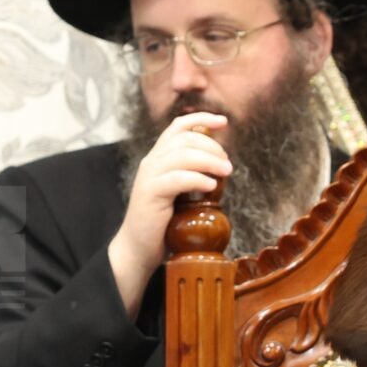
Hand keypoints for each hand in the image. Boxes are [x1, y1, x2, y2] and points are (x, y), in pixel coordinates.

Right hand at [106, 111, 231, 314]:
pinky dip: (198, 179)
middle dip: (211, 146)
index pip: (177, 127)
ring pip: (181, 155)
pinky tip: (211, 186)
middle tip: (228, 164)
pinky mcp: (150, 193)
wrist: (138, 247)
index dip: (200, 119)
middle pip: (184, 139)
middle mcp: (151, 162)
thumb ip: (192, 174)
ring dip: (209, 160)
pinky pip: (177, 178)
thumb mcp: (179, 192)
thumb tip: (222, 164)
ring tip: (227, 172)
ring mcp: (148, 177)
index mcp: (158, 158)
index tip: (223, 122)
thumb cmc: (163, 222)